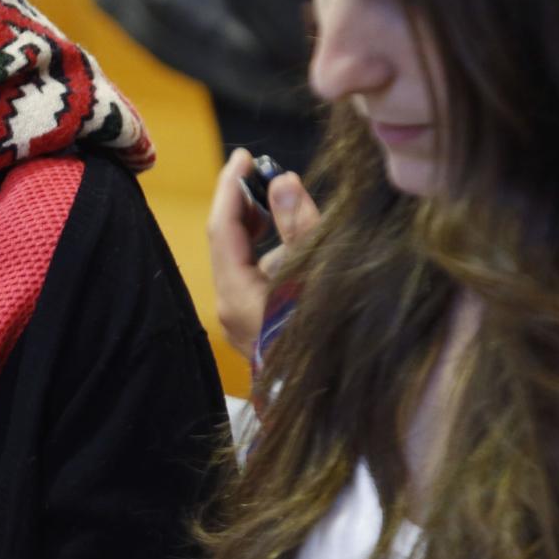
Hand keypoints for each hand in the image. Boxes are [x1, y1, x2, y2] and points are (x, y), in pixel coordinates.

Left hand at [207, 148, 318, 354]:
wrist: (337, 403)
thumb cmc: (329, 339)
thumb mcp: (318, 276)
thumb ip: (299, 228)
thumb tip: (282, 181)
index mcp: (236, 293)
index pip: (222, 227)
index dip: (231, 186)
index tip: (244, 155)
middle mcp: (230, 306)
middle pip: (229, 241)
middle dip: (247, 203)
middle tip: (267, 172)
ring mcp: (242, 318)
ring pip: (245, 259)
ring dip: (264, 228)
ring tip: (290, 202)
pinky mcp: (258, 325)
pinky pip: (257, 277)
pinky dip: (273, 253)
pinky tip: (299, 242)